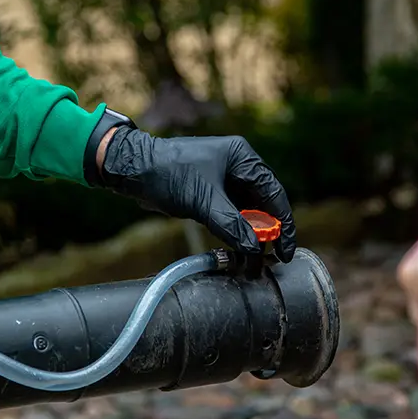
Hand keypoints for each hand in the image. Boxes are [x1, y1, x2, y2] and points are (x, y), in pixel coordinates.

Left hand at [97, 127, 295, 261]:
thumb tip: (254, 250)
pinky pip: (228, 215)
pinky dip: (233, 232)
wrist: (132, 170)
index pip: (274, 193)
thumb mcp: (203, 201)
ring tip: (251, 261)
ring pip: (245, 213)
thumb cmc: (167, 173)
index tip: (285, 251)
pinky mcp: (208, 193)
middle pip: (262, 204)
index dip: (283, 224)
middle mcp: (236, 166)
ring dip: (248, 236)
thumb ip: (231, 225)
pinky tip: (235, 250)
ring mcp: (222, 179)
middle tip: (267, 261)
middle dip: (265, 233)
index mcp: (242, 157)